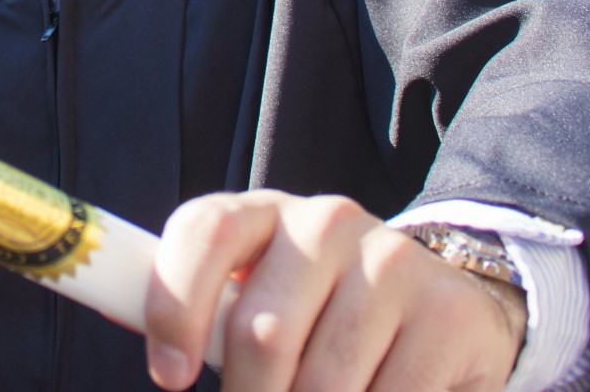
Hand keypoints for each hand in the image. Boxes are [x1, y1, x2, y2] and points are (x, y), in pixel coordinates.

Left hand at [144, 191, 526, 391]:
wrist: (440, 309)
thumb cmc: (320, 314)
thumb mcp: (258, 301)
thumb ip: (206, 316)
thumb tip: (142, 337)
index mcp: (265, 214)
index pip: (205, 233)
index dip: (174, 306)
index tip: (168, 377)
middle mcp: (326, 223)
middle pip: (261, 332)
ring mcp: (391, 261)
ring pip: (322, 382)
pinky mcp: (446, 312)